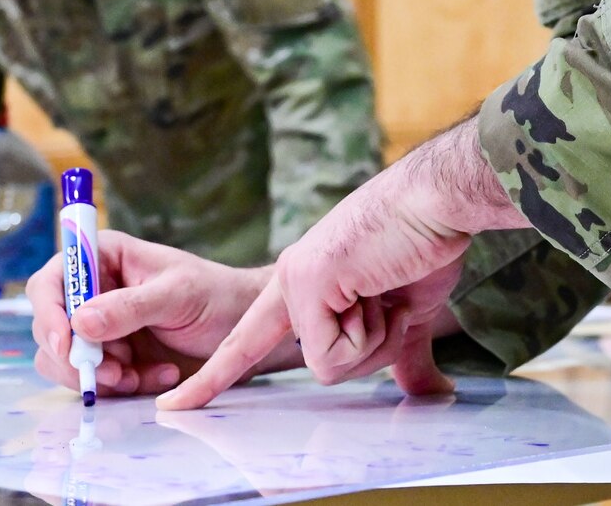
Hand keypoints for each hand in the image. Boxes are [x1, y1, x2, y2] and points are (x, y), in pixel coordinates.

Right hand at [25, 231, 298, 397]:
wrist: (246, 333)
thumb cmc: (218, 297)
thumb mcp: (177, 294)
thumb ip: (130, 306)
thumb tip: (80, 322)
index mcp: (104, 258)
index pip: (52, 280)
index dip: (48, 312)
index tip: (66, 344)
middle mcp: (94, 292)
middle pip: (50, 327)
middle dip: (77, 357)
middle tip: (115, 373)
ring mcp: (100, 329)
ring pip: (65, 361)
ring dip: (100, 376)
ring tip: (140, 376)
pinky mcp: (111, 359)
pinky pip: (94, 382)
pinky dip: (122, 387)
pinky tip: (159, 376)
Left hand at [157, 118, 525, 409]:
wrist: (438, 203)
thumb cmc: (425, 242)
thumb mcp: (408, 311)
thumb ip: (401, 353)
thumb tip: (432, 393)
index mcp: (304, 285)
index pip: (248, 341)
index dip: (214, 376)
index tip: (172, 407)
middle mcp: (290, 283)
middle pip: (319, 365)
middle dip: (372, 346)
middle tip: (394, 297)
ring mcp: (294, 282)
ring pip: (327, 366)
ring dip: (375, 339)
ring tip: (389, 286)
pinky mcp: (306, 283)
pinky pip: (330, 355)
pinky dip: (370, 334)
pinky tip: (381, 288)